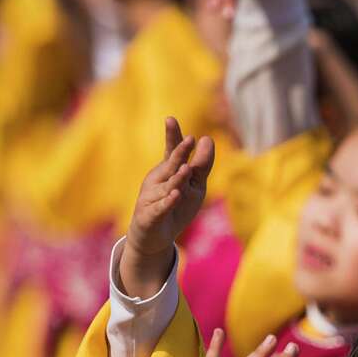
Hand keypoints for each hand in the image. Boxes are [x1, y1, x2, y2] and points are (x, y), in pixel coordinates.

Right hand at [120, 118, 214, 298]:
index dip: (172, 136)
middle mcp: (157, 181)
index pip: (171, 150)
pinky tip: (175, 194)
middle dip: (178, 153)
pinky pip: (160, 207)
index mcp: (168, 171)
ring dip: (176, 178)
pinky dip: (167, 201)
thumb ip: (201, 165)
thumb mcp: (194, 185)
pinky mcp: (150, 216)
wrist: (155, 237)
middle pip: (170, 165)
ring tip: (186, 168)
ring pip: (167, 186)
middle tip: (189, 140)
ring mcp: (151, 198)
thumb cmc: (176, 207)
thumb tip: (207, 138)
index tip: (170, 119)